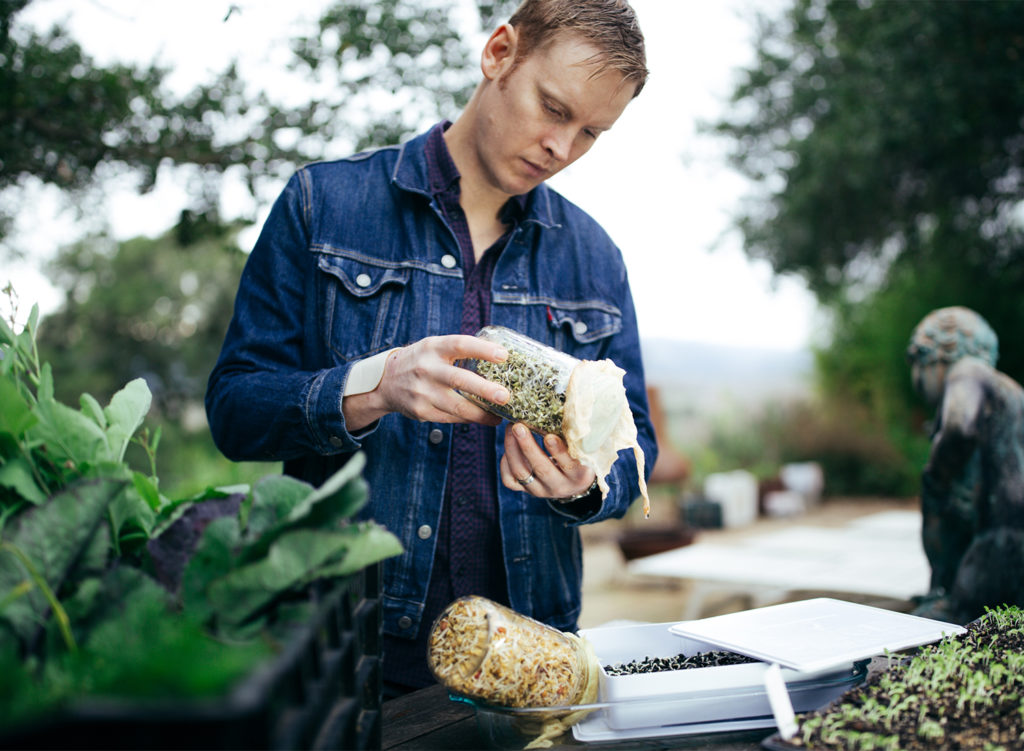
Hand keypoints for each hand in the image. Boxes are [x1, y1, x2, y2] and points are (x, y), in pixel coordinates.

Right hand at [372, 335, 509, 423]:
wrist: (387, 381)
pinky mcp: (421, 411)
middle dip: (484, 389)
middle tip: (505, 396)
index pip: (460, 345)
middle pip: (459, 380)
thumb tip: (500, 356)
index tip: (504, 355)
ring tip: (499, 416)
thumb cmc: (422, 361)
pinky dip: (469, 419)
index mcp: (433, 347)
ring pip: (457, 406)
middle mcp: (427, 369)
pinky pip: (451, 418)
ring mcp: (422, 392)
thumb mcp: (435, 347)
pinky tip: (482, 418)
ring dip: (481, 413)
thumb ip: (460, 350)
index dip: (483, 349)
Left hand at [500, 423, 595, 498]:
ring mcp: (541, 491)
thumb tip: (568, 410)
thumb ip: (576, 436)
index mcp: (578, 476)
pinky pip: (510, 480)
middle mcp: (559, 487)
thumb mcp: (585, 450)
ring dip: (512, 449)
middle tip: (518, 427)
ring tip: (510, 428)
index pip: (569, 465)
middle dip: (528, 447)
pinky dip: (505, 464)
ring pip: (522, 473)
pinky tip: (508, 446)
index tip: (549, 437)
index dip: (558, 451)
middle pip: (542, 469)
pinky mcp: (526, 490)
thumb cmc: (581, 457)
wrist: (574, 482)